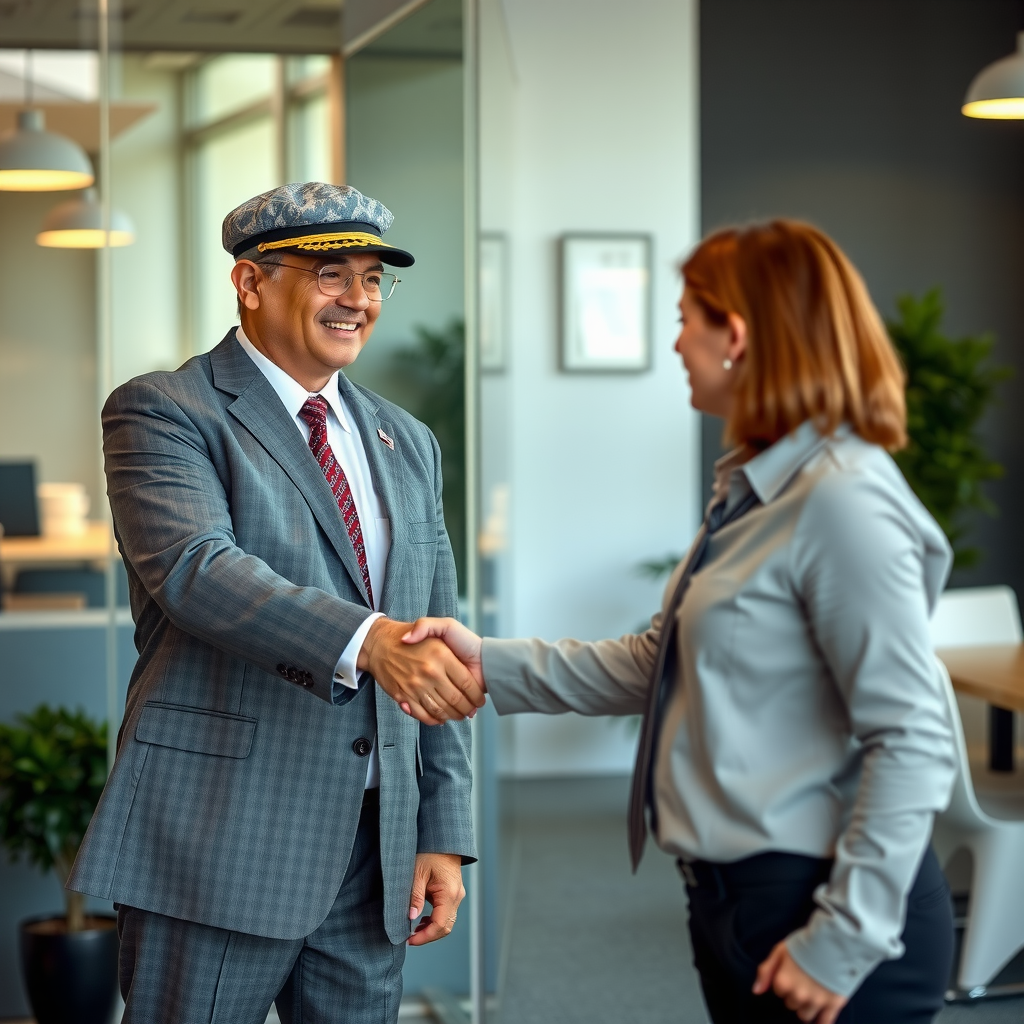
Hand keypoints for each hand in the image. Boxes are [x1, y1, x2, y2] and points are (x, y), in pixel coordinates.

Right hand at [358, 618, 484, 725]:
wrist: (380, 642)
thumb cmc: (410, 632)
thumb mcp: (434, 622)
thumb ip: (438, 628)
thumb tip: (452, 657)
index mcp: (442, 655)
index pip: (466, 683)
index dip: (475, 696)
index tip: (479, 701)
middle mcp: (430, 671)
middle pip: (455, 699)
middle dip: (466, 710)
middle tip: (471, 712)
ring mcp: (416, 684)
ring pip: (440, 709)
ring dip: (452, 716)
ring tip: (459, 716)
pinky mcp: (403, 694)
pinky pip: (422, 713)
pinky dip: (433, 720)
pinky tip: (440, 719)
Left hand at [407, 853, 464, 945]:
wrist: (442, 840)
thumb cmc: (430, 853)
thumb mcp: (417, 873)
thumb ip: (415, 896)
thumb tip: (411, 917)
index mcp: (449, 893)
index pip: (439, 925)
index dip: (425, 937)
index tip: (409, 940)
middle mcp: (456, 896)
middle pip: (445, 927)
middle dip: (428, 936)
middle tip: (409, 939)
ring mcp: (457, 895)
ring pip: (447, 922)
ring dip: (431, 929)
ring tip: (414, 931)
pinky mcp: (453, 893)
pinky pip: (446, 913)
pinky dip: (435, 920)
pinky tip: (422, 920)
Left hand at [753, 942, 847, 1023]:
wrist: (832, 942)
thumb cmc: (804, 944)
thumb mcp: (779, 951)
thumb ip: (765, 971)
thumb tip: (756, 991)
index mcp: (783, 983)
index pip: (779, 991)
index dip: (784, 982)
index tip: (792, 972)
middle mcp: (798, 996)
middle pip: (791, 1004)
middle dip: (795, 995)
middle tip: (803, 980)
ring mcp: (816, 1002)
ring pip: (805, 1016)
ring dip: (806, 1007)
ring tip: (813, 992)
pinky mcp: (833, 1005)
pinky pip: (824, 1023)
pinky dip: (821, 1023)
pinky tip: (820, 1018)